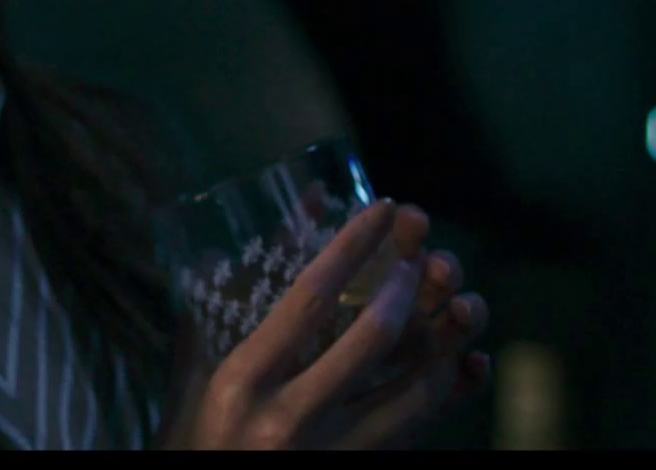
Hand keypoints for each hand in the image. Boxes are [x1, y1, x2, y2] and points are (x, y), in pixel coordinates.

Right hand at [156, 201, 488, 449]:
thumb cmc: (192, 446)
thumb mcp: (189, 384)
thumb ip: (201, 320)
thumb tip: (210, 247)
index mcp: (244, 380)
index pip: (307, 298)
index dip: (351, 247)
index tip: (382, 209)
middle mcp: (292, 416)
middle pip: (370, 337)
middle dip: (406, 286)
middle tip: (421, 254)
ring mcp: (334, 451)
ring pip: (413, 389)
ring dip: (443, 338)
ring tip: (453, 301)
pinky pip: (420, 429)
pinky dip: (450, 392)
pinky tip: (466, 362)